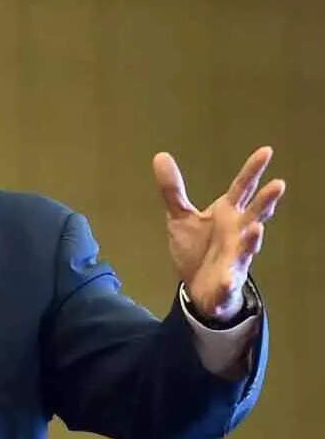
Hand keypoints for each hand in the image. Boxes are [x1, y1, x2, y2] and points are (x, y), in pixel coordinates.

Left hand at [153, 146, 285, 321]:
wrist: (198, 287)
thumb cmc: (197, 247)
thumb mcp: (180, 217)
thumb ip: (173, 190)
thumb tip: (160, 155)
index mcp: (227, 213)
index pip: (242, 188)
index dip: (253, 170)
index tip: (266, 150)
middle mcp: (237, 232)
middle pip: (255, 213)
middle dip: (265, 201)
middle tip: (278, 185)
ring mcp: (235, 257)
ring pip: (248, 247)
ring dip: (253, 239)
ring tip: (256, 228)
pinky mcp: (227, 281)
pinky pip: (229, 281)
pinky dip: (228, 280)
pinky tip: (226, 279)